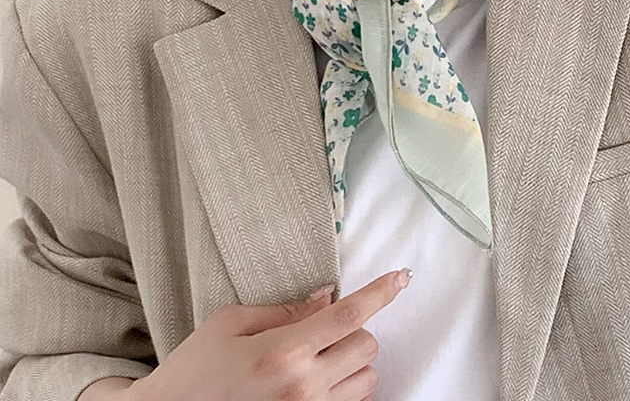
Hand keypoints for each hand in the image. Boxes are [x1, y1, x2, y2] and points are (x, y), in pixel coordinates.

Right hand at [132, 269, 409, 400]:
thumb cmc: (194, 371)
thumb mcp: (230, 323)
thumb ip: (285, 309)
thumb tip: (328, 296)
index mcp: (282, 351)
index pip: (348, 314)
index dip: (380, 292)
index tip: (401, 276)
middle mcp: (303, 387)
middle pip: (366, 344)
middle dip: (353, 328)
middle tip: (321, 327)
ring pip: (367, 377)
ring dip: (352, 360)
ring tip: (315, 359)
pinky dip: (344, 387)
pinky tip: (316, 382)